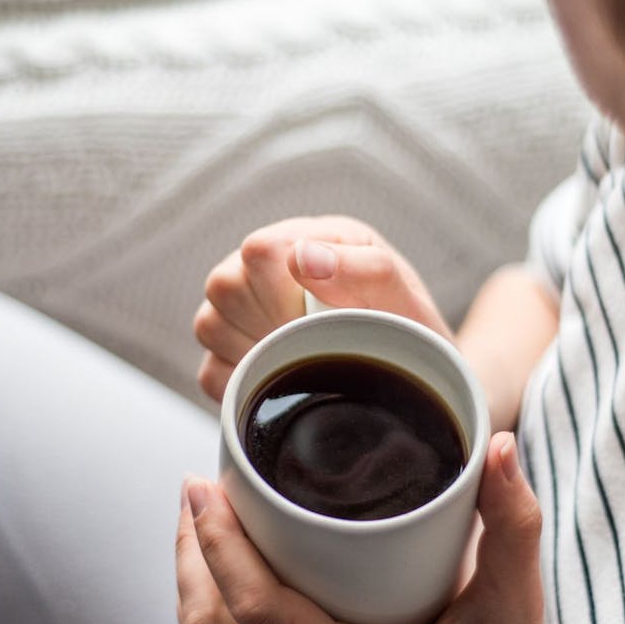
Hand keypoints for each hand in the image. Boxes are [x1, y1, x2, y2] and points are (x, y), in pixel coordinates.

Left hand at [174, 432, 560, 623]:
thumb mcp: (514, 611)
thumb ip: (513, 529)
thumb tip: (500, 447)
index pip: (261, 612)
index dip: (220, 545)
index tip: (205, 488)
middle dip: (192, 553)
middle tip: (198, 491)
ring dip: (191, 587)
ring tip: (199, 528)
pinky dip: (208, 622)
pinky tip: (220, 583)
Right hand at [193, 216, 449, 401]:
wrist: (415, 373)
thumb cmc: (410, 331)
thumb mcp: (404, 300)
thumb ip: (366, 270)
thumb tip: (303, 257)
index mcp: (312, 238)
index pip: (259, 252)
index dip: (282, 294)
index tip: (319, 322)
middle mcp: (270, 266)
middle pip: (224, 286)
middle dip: (270, 326)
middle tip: (314, 345)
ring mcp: (245, 308)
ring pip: (209, 325)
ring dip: (256, 353)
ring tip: (302, 361)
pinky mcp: (232, 352)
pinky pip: (210, 371)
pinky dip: (243, 385)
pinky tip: (281, 381)